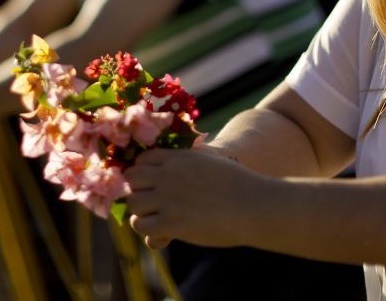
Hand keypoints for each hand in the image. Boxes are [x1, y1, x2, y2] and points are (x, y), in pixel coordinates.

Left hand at [125, 147, 260, 249]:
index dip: (142, 173)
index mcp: (178, 158)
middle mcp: (168, 175)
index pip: (143, 160)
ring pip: (133, 203)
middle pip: (132, 179)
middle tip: (147, 202)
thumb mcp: (211, 161)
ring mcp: (167, 198)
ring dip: (140, 212)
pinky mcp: (171, 222)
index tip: (149, 185)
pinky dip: (146, 229)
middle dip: (136, 190)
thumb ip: (191, 161)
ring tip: (152, 218)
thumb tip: (187, 153)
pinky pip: (142, 226)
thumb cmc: (238, 184)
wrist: (253, 205)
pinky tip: (159, 231)